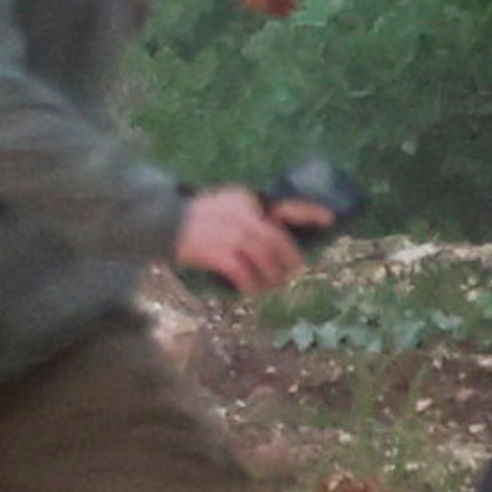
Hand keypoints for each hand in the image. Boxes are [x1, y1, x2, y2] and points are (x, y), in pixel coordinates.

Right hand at [170, 186, 308, 298]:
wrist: (160, 222)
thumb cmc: (195, 219)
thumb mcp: (226, 206)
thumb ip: (249, 218)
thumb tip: (275, 241)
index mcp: (247, 201)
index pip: (285, 206)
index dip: (310, 213)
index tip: (330, 219)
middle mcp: (244, 215)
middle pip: (278, 242)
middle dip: (289, 260)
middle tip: (291, 272)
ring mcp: (232, 235)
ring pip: (266, 261)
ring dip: (271, 278)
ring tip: (269, 285)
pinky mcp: (220, 254)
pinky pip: (246, 275)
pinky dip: (251, 285)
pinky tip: (250, 290)